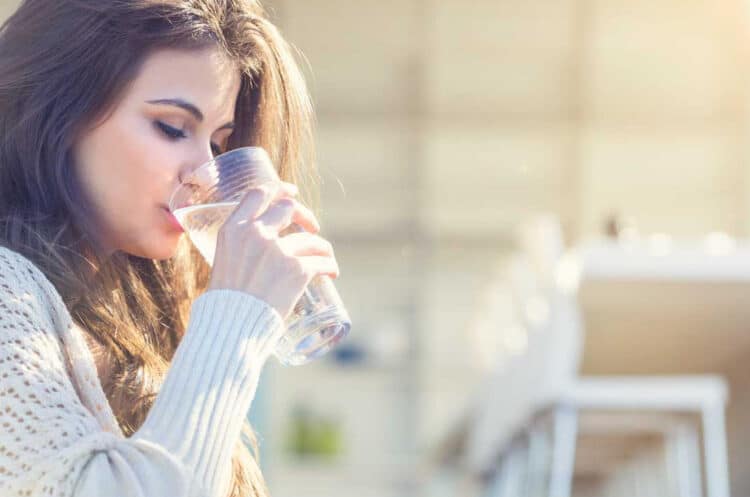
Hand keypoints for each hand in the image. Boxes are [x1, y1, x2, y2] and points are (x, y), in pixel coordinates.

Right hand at [206, 181, 338, 318]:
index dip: (279, 189)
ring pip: (312, 239)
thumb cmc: (225, 304)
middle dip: (305, 216)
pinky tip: (332, 273)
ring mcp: (278, 250)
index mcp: (233, 229)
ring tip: (325, 259)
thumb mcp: (224, 264)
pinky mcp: (297, 269)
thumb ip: (240, 248)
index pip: (259, 194)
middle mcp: (256, 234)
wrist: (231, 327)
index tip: (291, 192)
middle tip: (312, 228)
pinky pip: (323, 261)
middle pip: (289, 208)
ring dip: (322, 247)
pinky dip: (330, 266)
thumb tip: (259, 245)